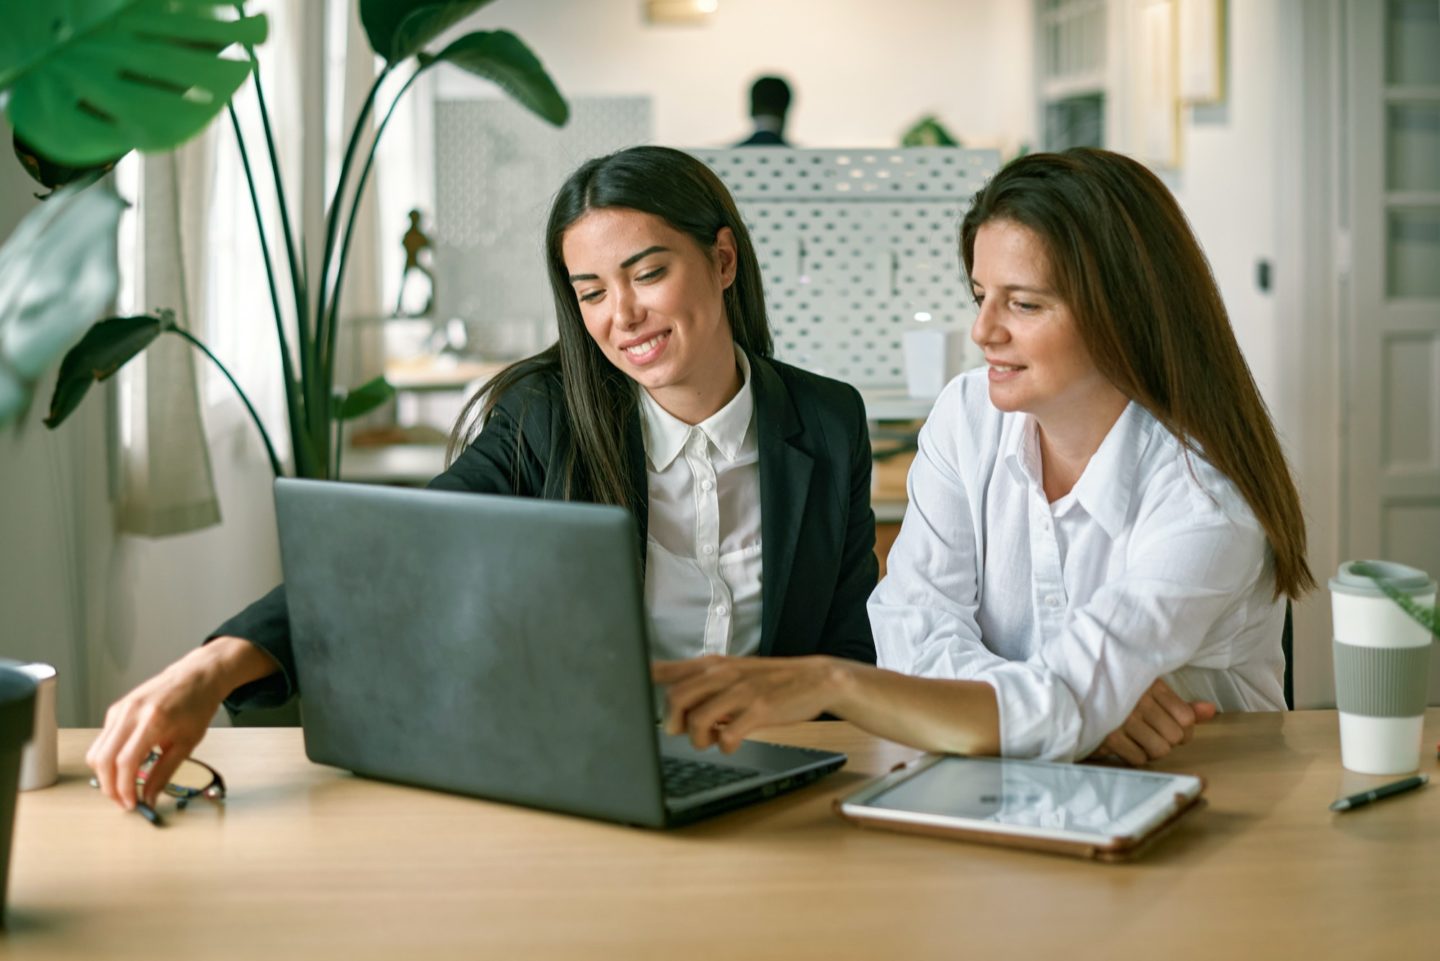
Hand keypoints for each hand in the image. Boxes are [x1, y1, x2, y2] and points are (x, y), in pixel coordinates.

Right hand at [86, 637, 270, 809]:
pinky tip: (127, 766)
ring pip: (97, 751)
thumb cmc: (197, 705)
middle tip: (125, 802)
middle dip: (110, 787)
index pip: (125, 762)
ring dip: (106, 776)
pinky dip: (109, 759)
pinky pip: (103, 741)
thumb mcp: (187, 743)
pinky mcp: (116, 709)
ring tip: (125, 788)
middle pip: (103, 759)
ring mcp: (120, 709)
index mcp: (153, 720)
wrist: (197, 676)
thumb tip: (149, 798)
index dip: (125, 788)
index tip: (133, 805)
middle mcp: (131, 712)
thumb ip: (164, 773)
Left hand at [652, 655, 847, 752]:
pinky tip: (732, 743)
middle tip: (682, 731)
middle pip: (676, 698)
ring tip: (710, 740)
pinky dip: (725, 746)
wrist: (815, 678)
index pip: (665, 670)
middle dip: (672, 723)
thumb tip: (657, 680)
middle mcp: (723, 673)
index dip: (641, 683)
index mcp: (712, 664)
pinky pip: (729, 735)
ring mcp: (742, 691)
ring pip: (699, 719)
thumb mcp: (729, 669)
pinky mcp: (761, 709)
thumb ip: (696, 676)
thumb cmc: (767, 679)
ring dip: (698, 739)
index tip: (632, 699)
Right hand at [1091, 679, 1215, 765]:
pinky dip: (1135, 755)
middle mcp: (1140, 702)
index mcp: (1152, 686)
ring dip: (1152, 749)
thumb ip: (1182, 705)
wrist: (1075, 692)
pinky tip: (1127, 743)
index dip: (1184, 728)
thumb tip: (1210, 711)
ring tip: (1140, 738)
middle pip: (1175, 737)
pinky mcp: (1109, 736)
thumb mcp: (1150, 691)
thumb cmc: (1118, 693)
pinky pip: (1138, 758)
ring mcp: (1124, 719)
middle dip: (1168, 740)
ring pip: (1160, 750)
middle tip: (1152, 732)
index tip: (1170, 725)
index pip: (1187, 718)